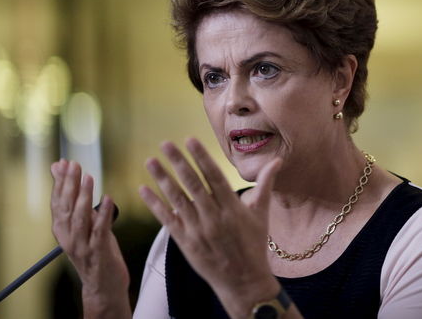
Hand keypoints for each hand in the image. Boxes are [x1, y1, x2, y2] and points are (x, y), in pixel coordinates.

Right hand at [50, 160, 129, 316]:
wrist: (103, 285)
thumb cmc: (96, 250)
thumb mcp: (85, 225)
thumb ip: (77, 202)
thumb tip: (67, 176)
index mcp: (62, 230)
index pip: (57, 202)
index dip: (60, 182)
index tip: (64, 163)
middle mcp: (67, 238)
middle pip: (65, 208)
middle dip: (69, 185)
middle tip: (74, 164)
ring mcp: (82, 247)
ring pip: (79, 219)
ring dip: (83, 197)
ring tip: (89, 177)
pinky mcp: (98, 253)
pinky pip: (100, 231)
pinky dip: (102, 214)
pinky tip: (108, 199)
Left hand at [139, 138, 281, 316]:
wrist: (243, 281)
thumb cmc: (254, 244)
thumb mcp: (262, 213)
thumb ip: (266, 184)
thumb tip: (278, 160)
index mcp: (232, 208)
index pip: (214, 176)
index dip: (201, 158)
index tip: (190, 140)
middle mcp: (213, 217)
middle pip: (193, 184)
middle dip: (178, 162)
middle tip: (165, 144)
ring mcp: (198, 231)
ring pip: (177, 200)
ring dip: (163, 179)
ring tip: (151, 161)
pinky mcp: (185, 243)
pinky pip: (168, 220)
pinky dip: (155, 205)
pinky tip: (144, 190)